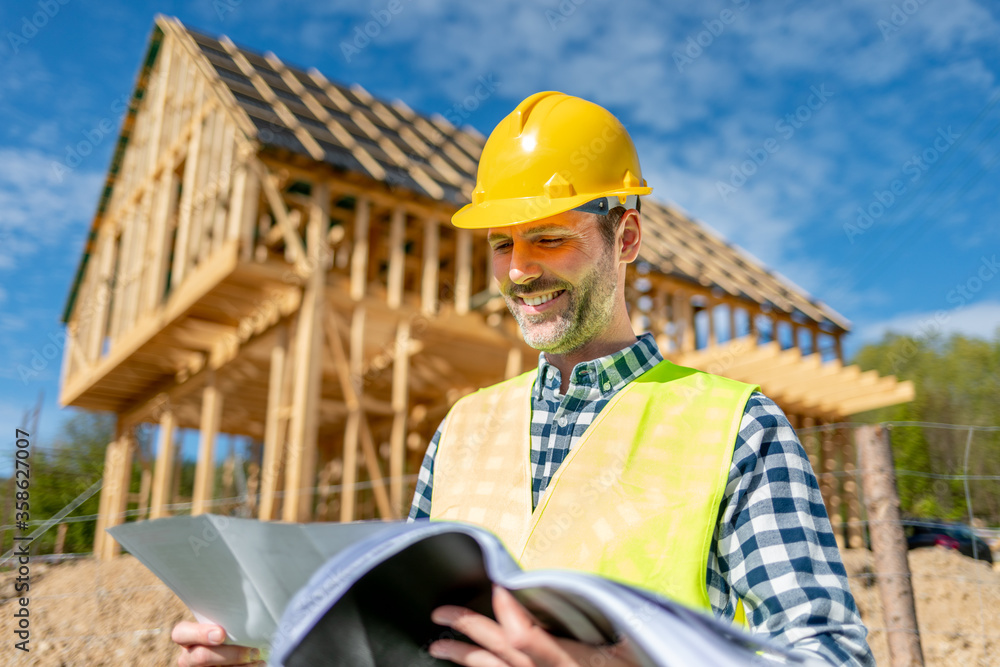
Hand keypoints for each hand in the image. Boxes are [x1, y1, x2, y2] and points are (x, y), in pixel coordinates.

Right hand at [171, 621, 263, 666]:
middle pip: (201, 656)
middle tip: (252, 650)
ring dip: (240, 664)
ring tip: (258, 657)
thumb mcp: (221, 622)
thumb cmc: (228, 628)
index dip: (199, 634)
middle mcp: (188, 656)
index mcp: (187, 637)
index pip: (180, 634)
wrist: (228, 647)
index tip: (221, 634)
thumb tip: (250, 606)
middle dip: (230, 654)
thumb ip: (225, 618)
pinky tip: (258, 663)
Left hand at [428, 585, 638, 666]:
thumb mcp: (625, 647)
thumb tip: (596, 591)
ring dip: (461, 655)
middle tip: (439, 613)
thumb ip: (606, 620)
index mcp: (567, 661)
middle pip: (497, 650)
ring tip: (436, 644)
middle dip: (466, 628)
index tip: (497, 584)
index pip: (526, 636)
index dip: (507, 611)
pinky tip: (463, 665)